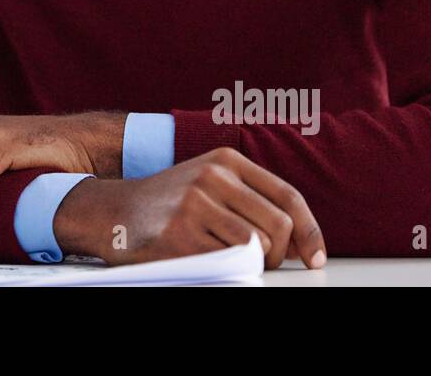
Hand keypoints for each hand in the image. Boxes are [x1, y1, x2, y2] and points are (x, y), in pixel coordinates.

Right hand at [54, 147, 326, 269]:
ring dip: (254, 264)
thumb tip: (299, 240)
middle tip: (266, 264)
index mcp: (226, 160)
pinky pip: (226, 261)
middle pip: (277, 225)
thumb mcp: (209, 183)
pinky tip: (210, 260)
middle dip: (280, 254)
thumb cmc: (170, 203)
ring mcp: (194, 204)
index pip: (287, 196)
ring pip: (256, 246)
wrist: (114, 211)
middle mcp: (212, 177)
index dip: (309, 231)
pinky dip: (228, 269)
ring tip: (234, 261)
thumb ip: (250, 199)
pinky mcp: (179, 234)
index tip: (316, 257)